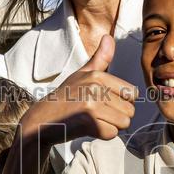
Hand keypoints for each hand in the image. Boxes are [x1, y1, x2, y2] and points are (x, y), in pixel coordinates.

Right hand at [19, 34, 137, 145]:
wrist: (41, 120)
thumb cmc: (64, 98)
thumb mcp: (81, 75)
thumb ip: (100, 59)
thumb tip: (108, 37)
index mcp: (98, 75)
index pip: (132, 93)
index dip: (121, 103)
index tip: (104, 103)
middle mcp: (96, 86)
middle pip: (130, 110)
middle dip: (116, 117)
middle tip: (96, 114)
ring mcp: (92, 103)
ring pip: (123, 123)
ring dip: (110, 126)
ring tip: (92, 121)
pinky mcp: (89, 121)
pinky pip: (111, 134)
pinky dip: (102, 135)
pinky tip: (87, 128)